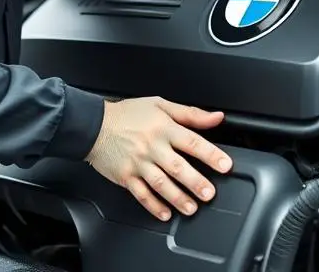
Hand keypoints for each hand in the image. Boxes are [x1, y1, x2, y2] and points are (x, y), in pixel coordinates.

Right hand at [85, 97, 232, 220]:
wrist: (93, 125)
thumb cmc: (128, 114)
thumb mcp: (160, 104)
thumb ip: (190, 113)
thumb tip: (216, 117)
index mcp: (164, 128)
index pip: (191, 142)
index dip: (210, 154)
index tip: (224, 165)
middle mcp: (152, 147)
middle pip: (177, 166)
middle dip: (195, 182)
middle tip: (209, 193)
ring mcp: (138, 163)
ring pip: (161, 183)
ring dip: (178, 198)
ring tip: (192, 207)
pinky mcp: (126, 177)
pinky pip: (141, 194)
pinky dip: (153, 205)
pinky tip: (165, 213)